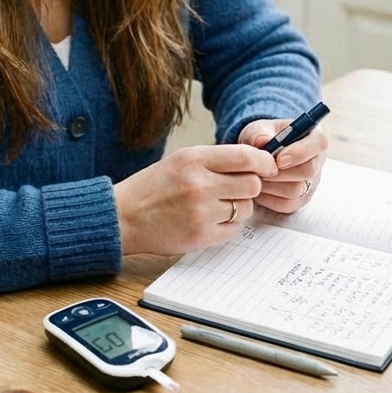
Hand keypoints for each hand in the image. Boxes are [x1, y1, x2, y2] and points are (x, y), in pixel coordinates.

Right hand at [114, 144, 277, 255]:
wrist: (124, 216)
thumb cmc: (154, 186)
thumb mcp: (181, 160)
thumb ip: (216, 159)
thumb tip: (255, 162)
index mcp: (193, 159)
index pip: (245, 156)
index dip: (263, 162)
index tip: (267, 166)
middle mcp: (199, 184)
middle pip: (252, 184)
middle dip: (251, 186)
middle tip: (237, 188)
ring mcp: (200, 212)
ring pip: (245, 207)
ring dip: (239, 206)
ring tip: (217, 205)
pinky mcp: (201, 235)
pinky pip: (234, 229)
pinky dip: (228, 225)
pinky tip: (209, 219)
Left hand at [238, 117, 327, 213]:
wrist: (257, 156)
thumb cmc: (262, 137)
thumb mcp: (257, 129)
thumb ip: (258, 133)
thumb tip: (262, 141)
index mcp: (313, 137)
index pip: (319, 143)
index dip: (300, 152)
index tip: (279, 159)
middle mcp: (317, 161)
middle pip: (308, 170)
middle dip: (281, 171)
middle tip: (261, 169)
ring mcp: (311, 183)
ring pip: (296, 190)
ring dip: (272, 184)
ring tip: (257, 175)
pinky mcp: (299, 200)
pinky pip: (286, 204)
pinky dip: (268, 197)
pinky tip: (259, 186)